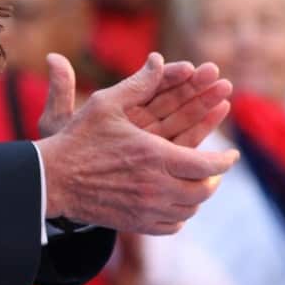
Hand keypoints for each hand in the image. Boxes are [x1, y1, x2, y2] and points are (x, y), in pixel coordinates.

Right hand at [34, 53, 238, 233]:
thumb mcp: (105, 103)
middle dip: (215, 179)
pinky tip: (178, 203)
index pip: (206, 165)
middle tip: (216, 169)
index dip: (225, 162)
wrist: (52, 180)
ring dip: (199, 196)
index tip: (232, 156)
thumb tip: (159, 59)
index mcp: (154, 156)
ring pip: (189, 210)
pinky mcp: (135, 224)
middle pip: (203, 191)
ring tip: (200, 183)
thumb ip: (138, 83)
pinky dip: (180, 215)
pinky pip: (172, 225)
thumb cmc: (78, 139)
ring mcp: (146, 209)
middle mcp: (155, 186)